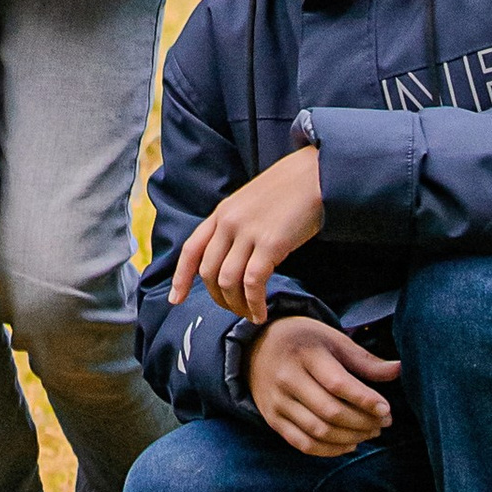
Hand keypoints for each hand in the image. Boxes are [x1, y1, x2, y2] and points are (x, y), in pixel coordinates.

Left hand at [170, 143, 325, 320]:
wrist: (315, 175)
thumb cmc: (288, 192)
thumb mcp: (250, 204)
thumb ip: (236, 227)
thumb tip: (230, 260)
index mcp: (221, 213)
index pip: (191, 249)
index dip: (180, 277)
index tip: (175, 300)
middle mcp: (228, 222)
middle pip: (208, 272)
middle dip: (218, 298)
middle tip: (233, 310)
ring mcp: (248, 232)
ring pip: (227, 281)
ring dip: (236, 305)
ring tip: (250, 315)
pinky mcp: (270, 243)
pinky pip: (253, 283)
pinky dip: (254, 303)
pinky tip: (261, 313)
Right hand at [247, 313, 399, 457]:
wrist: (257, 346)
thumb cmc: (305, 341)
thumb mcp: (332, 340)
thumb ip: (364, 360)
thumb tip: (399, 370)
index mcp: (305, 353)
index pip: (337, 383)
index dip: (365, 400)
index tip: (386, 409)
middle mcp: (286, 378)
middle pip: (330, 412)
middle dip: (363, 422)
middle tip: (383, 423)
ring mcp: (277, 401)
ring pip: (318, 432)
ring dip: (351, 438)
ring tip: (370, 432)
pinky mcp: (272, 419)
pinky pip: (303, 444)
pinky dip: (331, 450)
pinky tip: (349, 443)